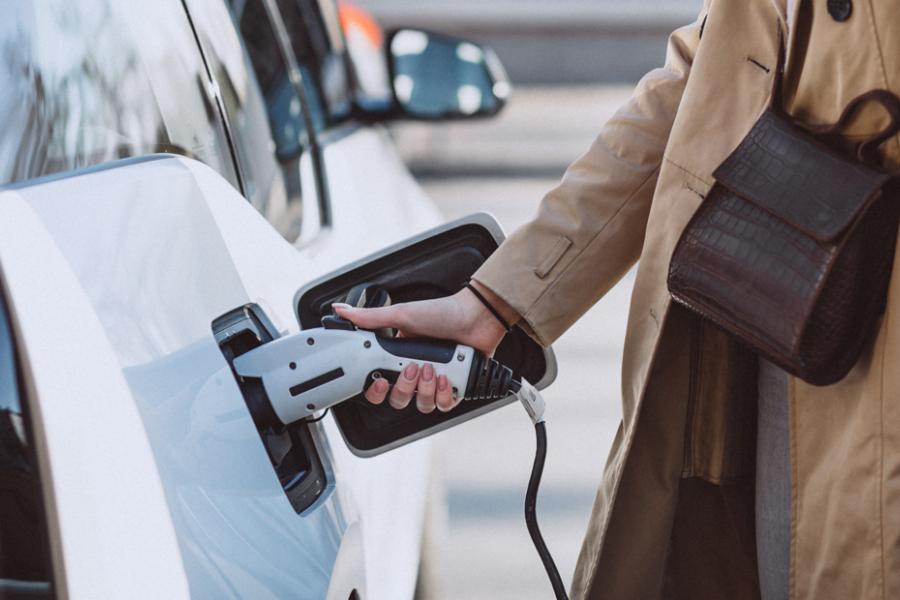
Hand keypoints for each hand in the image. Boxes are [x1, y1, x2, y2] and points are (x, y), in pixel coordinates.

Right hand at [333, 282, 518, 412]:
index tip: (379, 381)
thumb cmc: (442, 313)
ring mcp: (435, 382)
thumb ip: (369, 318)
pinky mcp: (455, 388)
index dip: (376, 389)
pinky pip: (444, 405)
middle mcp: (416, 372)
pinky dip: (444, 394)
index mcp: (399, 358)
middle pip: (399, 399)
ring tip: (433, 369)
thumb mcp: (401, 315)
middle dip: (404, 387)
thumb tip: (341, 310)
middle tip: (413, 368)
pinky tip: (446, 378)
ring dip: (426, 389)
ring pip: (421, 405)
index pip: (380, 384)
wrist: (476, 316)